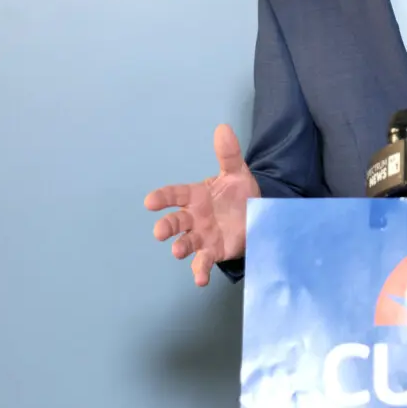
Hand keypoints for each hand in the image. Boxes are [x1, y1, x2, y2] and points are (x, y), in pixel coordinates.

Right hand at [144, 124, 259, 285]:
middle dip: (166, 226)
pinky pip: (203, 262)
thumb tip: (223, 128)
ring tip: (177, 251)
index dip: (163, 197)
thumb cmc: (238, 194)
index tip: (150, 201)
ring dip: (180, 247)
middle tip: (160, 232)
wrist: (256, 215)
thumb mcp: (236, 173)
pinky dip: (199, 271)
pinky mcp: (213, 251)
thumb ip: (228, 154)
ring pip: (186, 243)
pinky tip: (200, 280)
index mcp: (196, 196)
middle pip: (176, 222)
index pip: (176, 194)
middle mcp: (194, 217)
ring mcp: (202, 236)